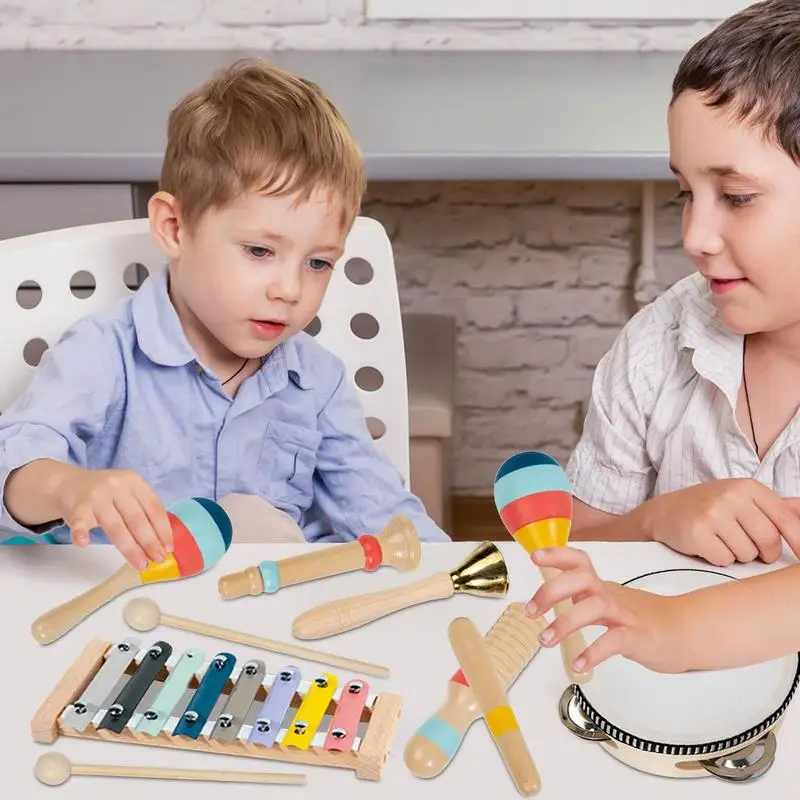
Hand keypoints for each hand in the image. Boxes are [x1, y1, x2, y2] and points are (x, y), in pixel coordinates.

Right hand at [54, 467, 172, 568]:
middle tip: (158, 559)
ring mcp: (96, 496)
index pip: (153, 507)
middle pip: (137, 519)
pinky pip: (80, 522)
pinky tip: (83, 543)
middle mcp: (117, 486)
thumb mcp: (127, 494)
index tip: (169, 548)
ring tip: (140, 564)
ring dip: (130, 548)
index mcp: (134, 482)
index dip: (163, 529)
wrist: (69, 484)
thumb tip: (160, 543)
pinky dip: (81, 532)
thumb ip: (142, 511)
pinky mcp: (77, 506)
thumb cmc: (105, 494)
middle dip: (150, 542)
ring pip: (115, 526)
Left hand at [526, 547, 688, 673]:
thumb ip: (580, 596)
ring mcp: (625, 615)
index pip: (579, 561)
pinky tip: (578, 665)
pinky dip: (593, 652)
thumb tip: (546, 596)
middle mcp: (610, 595)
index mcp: (600, 586)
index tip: (534, 556)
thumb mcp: (606, 600)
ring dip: (565, 622)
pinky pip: (614, 641)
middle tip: (530, 611)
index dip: (557, 554)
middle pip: (581, 579)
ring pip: (594, 608)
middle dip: (551, 590)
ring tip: (544, 640)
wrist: (682, 632)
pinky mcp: (637, 637)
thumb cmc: (639, 617)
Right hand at [639, 479, 799, 565]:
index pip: (785, 519)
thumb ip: (777, 506)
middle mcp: (731, 496)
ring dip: (738, 555)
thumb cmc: (708, 507)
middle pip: (769, 540)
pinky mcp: (698, 533)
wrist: (664, 513)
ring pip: (747, 553)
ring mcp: (713, 513)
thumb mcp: (742, 498)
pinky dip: (719, 559)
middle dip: (764, 553)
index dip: (799, 542)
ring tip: (723, 541)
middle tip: (751, 549)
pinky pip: (725, 559)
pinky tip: (709, 546)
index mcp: (747, 487)